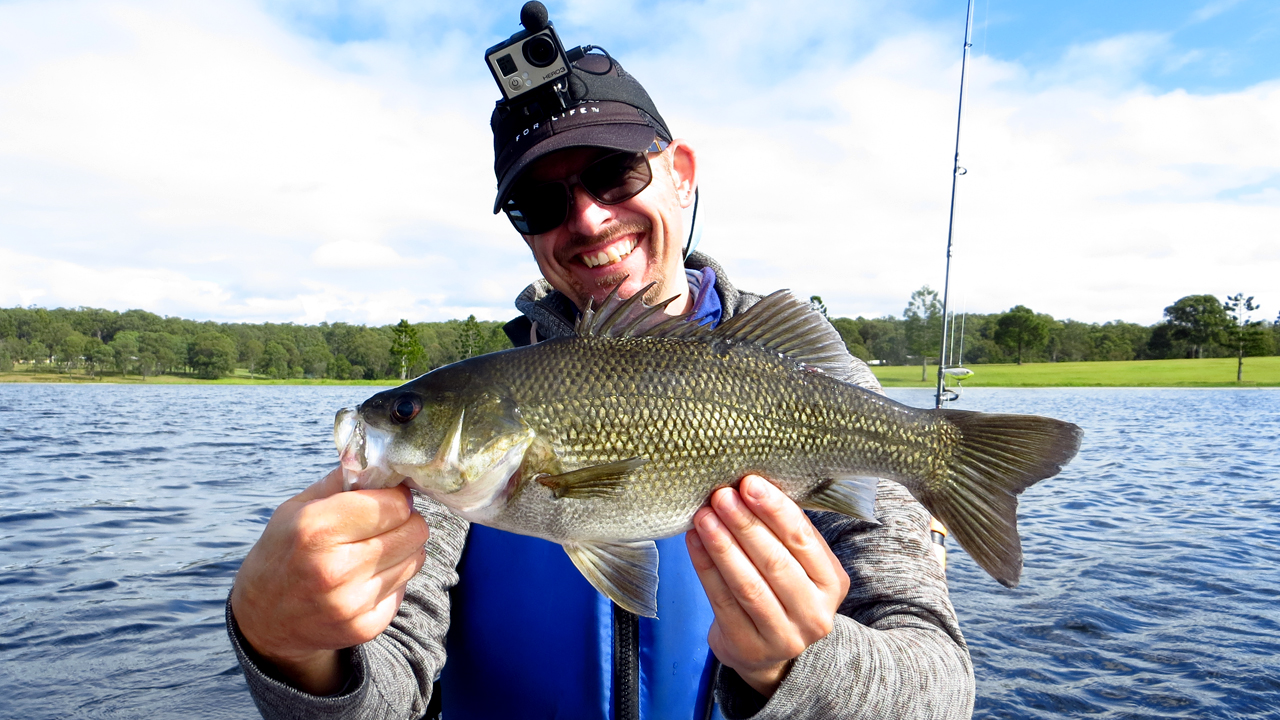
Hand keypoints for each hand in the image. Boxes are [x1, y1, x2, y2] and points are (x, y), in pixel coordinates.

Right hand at [229, 467, 428, 694]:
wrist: (264, 620)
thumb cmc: (284, 552)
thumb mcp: (298, 508)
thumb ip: (343, 480)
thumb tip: (384, 459)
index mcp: (316, 529)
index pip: (395, 504)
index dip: (395, 498)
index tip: (387, 499)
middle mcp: (334, 568)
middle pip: (414, 531)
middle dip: (405, 522)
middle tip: (384, 525)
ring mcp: (350, 603)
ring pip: (416, 559)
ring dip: (402, 550)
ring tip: (372, 551)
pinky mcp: (364, 627)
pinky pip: (404, 588)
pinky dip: (392, 580)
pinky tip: (366, 579)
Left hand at [686, 475, 849, 697]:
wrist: (769, 651)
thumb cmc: (781, 590)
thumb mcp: (798, 564)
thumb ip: (782, 532)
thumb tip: (749, 484)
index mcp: (832, 582)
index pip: (803, 540)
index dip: (775, 510)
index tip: (749, 483)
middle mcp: (815, 613)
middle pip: (775, 563)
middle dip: (745, 524)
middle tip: (721, 495)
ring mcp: (783, 636)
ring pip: (748, 585)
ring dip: (722, 546)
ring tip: (703, 516)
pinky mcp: (749, 647)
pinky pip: (723, 601)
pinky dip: (706, 568)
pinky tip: (694, 541)